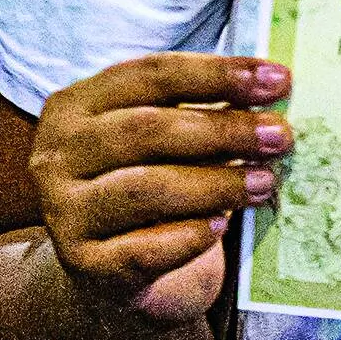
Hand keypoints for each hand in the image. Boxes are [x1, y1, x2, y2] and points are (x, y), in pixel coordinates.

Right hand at [29, 54, 289, 325]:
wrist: (112, 266)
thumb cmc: (152, 180)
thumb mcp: (167, 137)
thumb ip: (205, 110)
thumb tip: (275, 91)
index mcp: (77, 106)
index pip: (151, 75)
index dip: (218, 74)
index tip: (279, 80)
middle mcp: (58, 155)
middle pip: (148, 131)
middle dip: (225, 130)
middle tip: (282, 136)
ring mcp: (63, 212)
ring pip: (146, 189)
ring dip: (217, 184)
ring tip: (266, 183)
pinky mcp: (83, 264)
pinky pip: (145, 248)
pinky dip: (190, 235)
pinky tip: (220, 227)